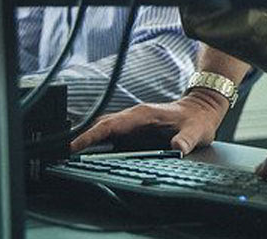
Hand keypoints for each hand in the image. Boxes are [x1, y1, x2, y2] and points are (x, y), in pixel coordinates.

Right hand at [69, 89, 229, 153]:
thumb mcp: (196, 131)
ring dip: (88, 141)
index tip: (73, 146)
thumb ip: (186, 140)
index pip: (109, 125)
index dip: (90, 135)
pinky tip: (90, 156)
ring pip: (103, 130)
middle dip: (82, 139)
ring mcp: (132, 123)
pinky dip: (98, 144)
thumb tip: (177, 148)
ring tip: (70, 158)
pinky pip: (111, 136)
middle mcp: (133, 117)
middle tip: (63, 156)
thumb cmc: (197, 119)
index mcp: (142, 115)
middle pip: (100, 126)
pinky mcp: (134, 130)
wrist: (202, 109)